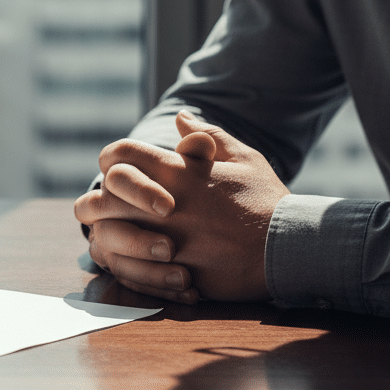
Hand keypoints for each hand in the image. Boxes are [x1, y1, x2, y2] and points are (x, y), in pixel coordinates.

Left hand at [74, 110, 289, 302]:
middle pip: (102, 194)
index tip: (119, 168)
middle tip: (109, 205)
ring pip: (105, 233)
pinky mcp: (168, 272)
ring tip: (114, 233)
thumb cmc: (266, 202)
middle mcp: (164, 205)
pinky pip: (124, 269)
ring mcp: (163, 240)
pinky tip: (128, 260)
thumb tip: (181, 117)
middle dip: (99, 197)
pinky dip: (120, 264)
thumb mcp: (244, 159)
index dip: (113, 157)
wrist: (289, 250)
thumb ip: (208, 136)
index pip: (120, 153)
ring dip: (105, 231)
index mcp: (179, 173)